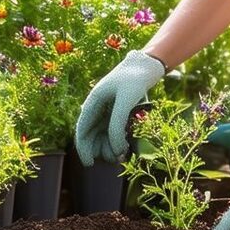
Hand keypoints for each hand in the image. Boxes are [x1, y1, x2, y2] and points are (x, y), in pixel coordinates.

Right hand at [75, 50, 165, 164]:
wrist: (147, 65)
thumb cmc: (135, 80)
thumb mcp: (126, 102)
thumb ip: (117, 125)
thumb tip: (115, 149)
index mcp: (93, 101)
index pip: (82, 130)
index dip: (83, 149)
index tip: (90, 164)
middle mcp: (97, 107)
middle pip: (91, 136)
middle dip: (100, 150)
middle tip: (115, 159)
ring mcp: (107, 110)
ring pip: (102, 136)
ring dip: (110, 147)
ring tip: (124, 153)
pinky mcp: (117, 112)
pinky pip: (113, 131)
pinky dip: (118, 140)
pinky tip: (127, 146)